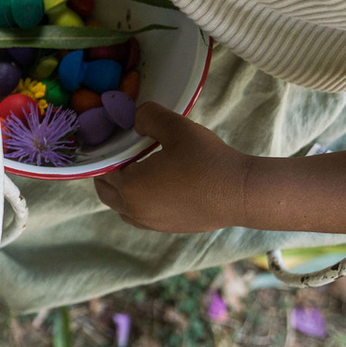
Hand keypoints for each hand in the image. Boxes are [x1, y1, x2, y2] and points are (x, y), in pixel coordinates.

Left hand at [92, 102, 252, 232]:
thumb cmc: (208, 160)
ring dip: (120, 191)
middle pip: (106, 192)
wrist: (242, 193)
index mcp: (130, 187)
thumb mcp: (177, 128)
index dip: (107, 154)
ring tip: (136, 170)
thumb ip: (149, 117)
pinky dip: (137, 204)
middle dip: (108, 173)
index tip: (117, 141)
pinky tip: (154, 187)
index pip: (104, 169)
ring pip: (121, 208)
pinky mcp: (168, 229)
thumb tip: (134, 119)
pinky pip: (139, 217)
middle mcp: (135, 210)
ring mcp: (151, 223)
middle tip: (121, 154)